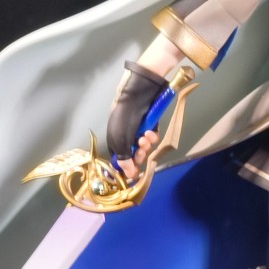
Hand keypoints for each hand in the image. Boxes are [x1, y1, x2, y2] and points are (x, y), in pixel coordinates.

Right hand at [106, 62, 167, 179]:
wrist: (140, 93)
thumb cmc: (125, 115)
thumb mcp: (120, 138)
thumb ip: (123, 158)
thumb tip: (129, 175)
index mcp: (114, 138)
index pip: (121, 158)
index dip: (128, 166)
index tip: (134, 171)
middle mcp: (126, 135)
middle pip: (134, 154)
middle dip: (138, 155)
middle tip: (140, 151)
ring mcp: (139, 129)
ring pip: (145, 146)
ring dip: (146, 145)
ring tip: (145, 137)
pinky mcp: (151, 124)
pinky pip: (153, 137)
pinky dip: (152, 136)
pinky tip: (150, 131)